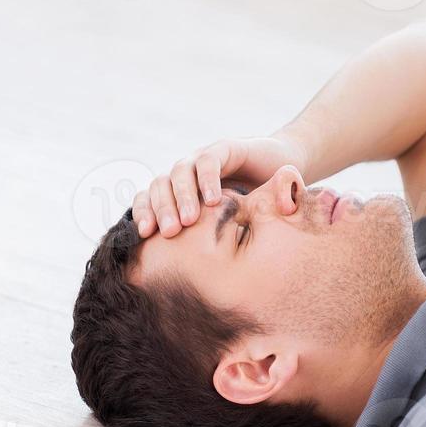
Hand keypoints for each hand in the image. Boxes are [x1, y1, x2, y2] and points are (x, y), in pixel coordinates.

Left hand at [132, 134, 307, 237]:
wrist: (282, 174)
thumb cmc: (253, 209)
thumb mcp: (225, 232)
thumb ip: (205, 246)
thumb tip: (180, 277)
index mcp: (178, 194)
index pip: (149, 198)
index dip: (143, 213)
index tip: (144, 235)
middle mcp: (187, 175)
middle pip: (160, 186)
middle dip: (162, 209)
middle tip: (169, 232)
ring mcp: (204, 160)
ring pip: (180, 172)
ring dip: (183, 197)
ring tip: (190, 220)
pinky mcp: (225, 149)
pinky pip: (209, 161)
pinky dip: (208, 179)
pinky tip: (214, 200)